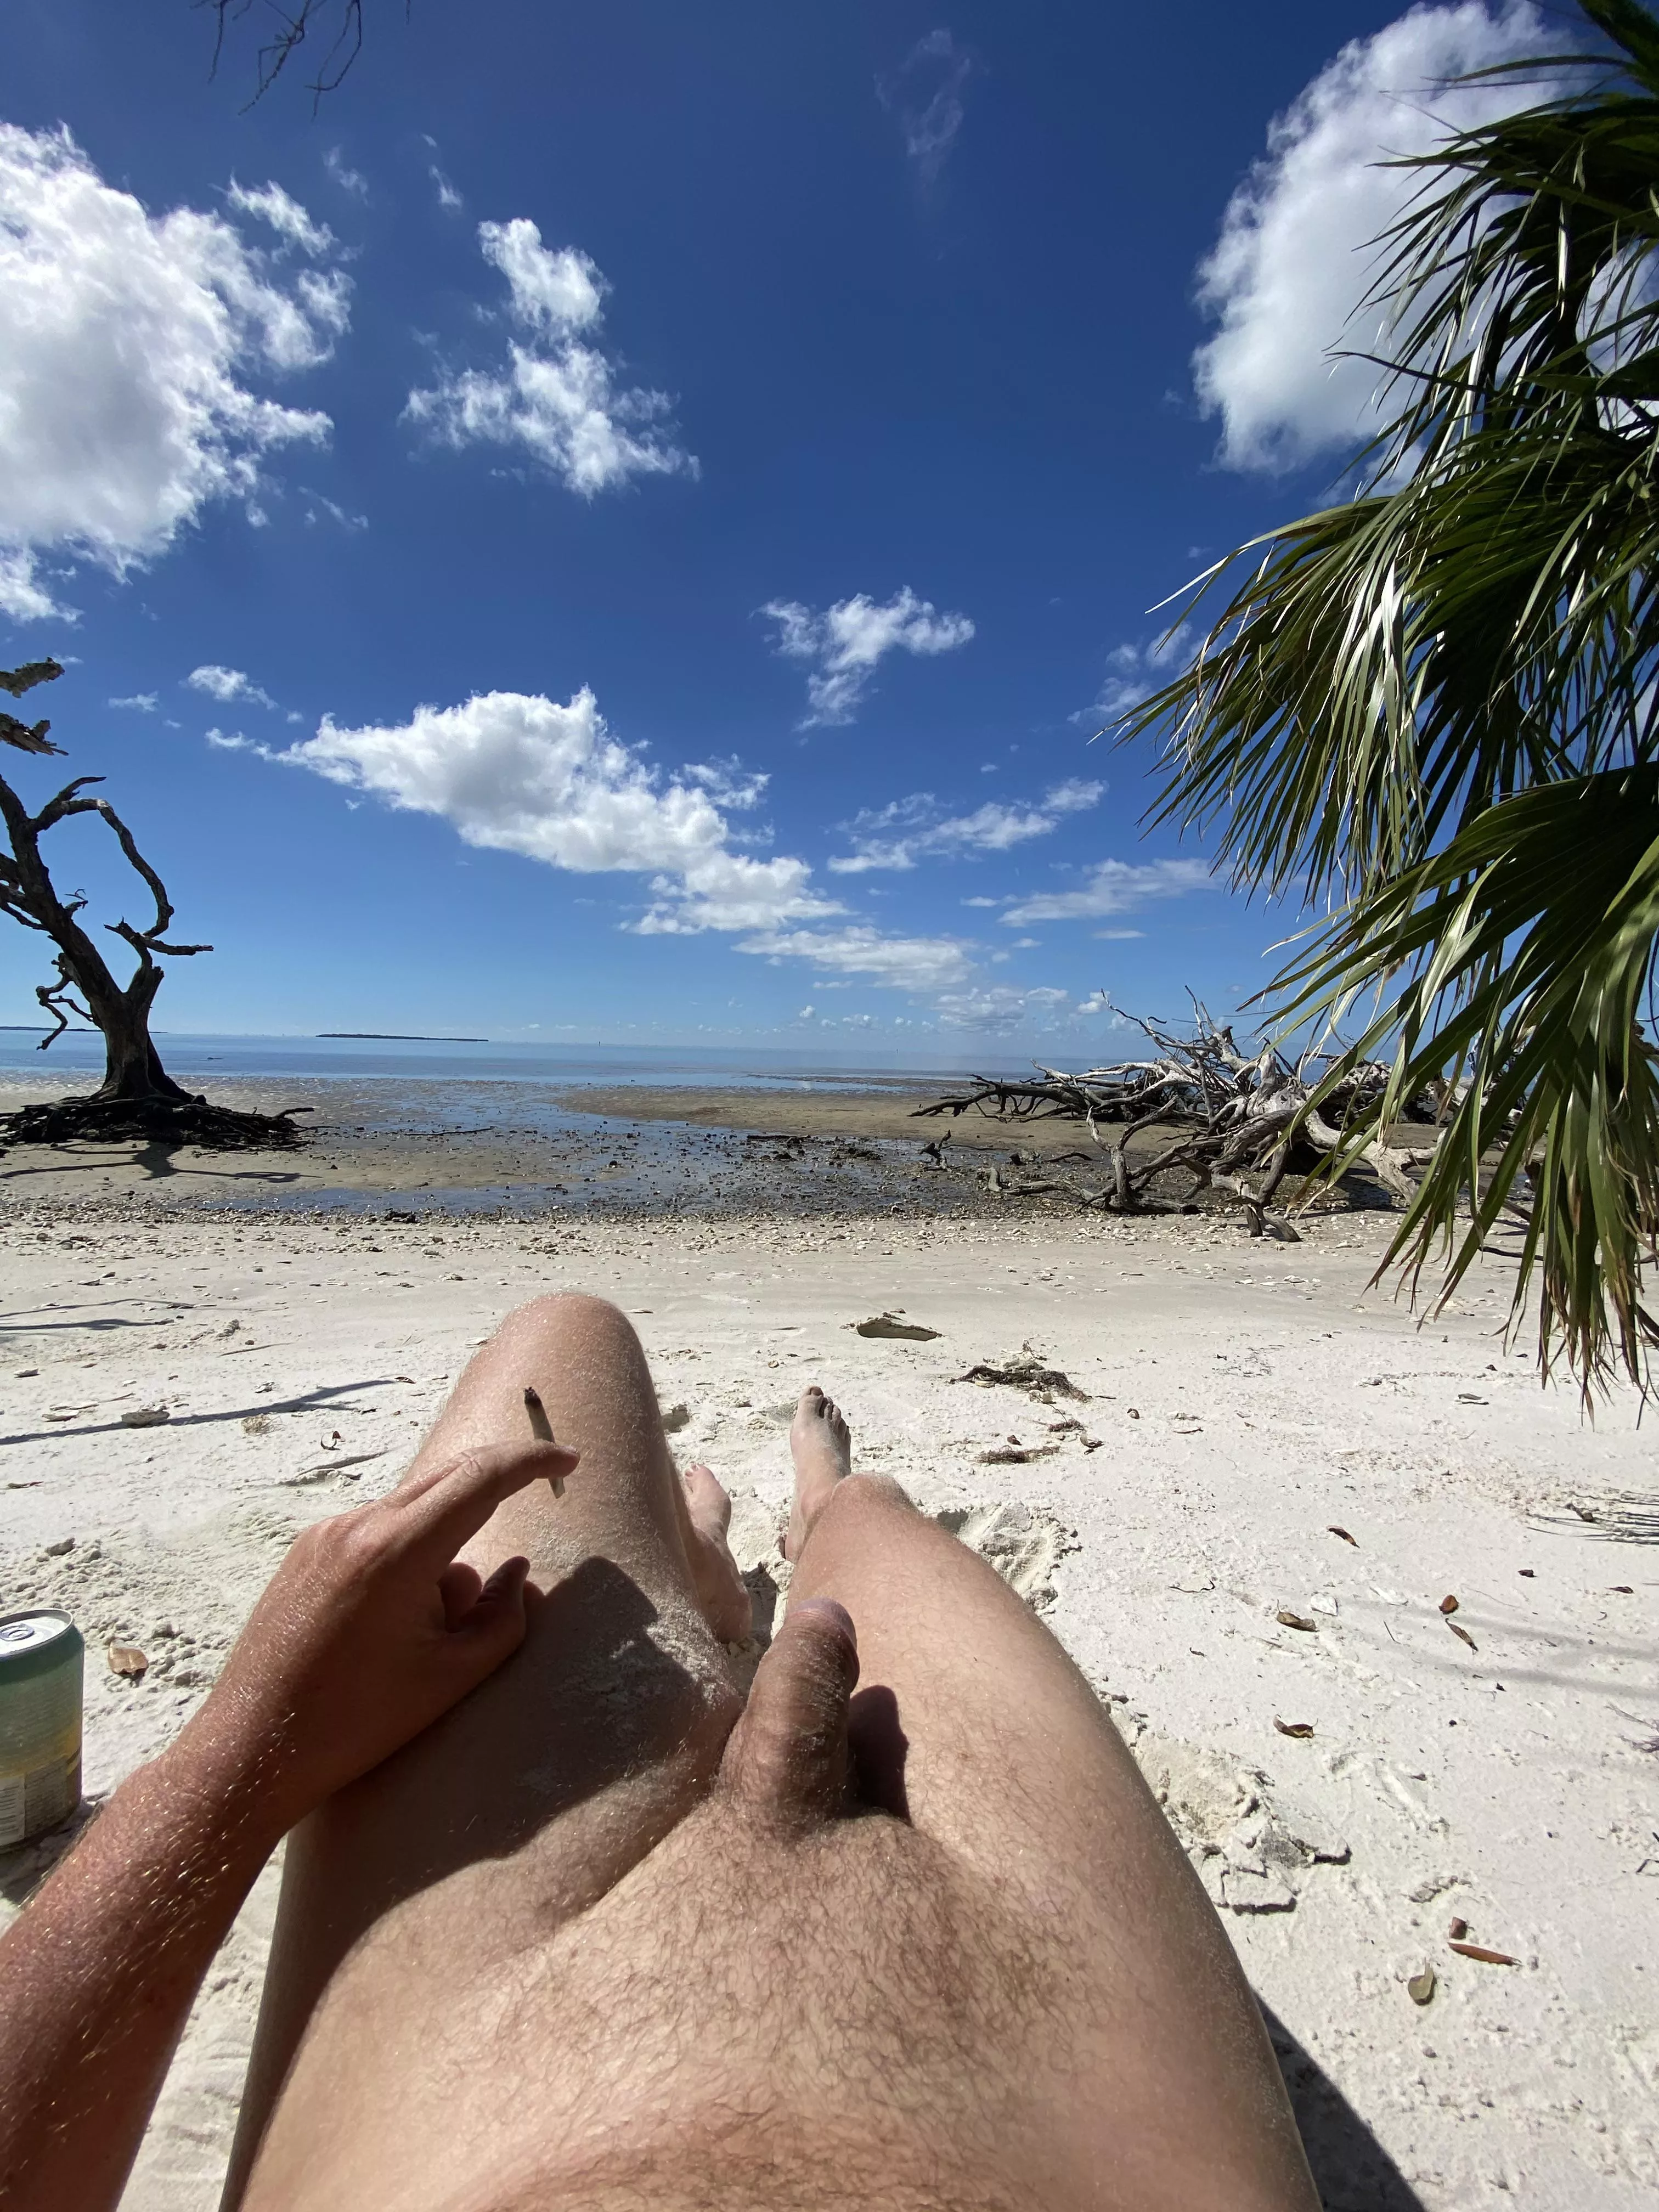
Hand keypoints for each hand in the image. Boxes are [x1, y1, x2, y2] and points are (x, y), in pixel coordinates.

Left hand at [176, 1441, 577, 1836]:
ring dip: (444, 1551)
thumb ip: (502, 1619)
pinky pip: (377, 1534)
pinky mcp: (305, 1553)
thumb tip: (517, 1573)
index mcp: (398, 1550)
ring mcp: (324, 1534)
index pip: (483, 1478)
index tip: (569, 1462)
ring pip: (413, 1515)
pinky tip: (390, 1629)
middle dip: (495, 1494)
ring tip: (429, 1635)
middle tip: (534, 1507)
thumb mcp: (451, 1678)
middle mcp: (358, 1525)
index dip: (533, 1462)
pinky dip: (407, 1560)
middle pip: (448, 1479)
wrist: (251, 1750)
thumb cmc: (355, 1724)